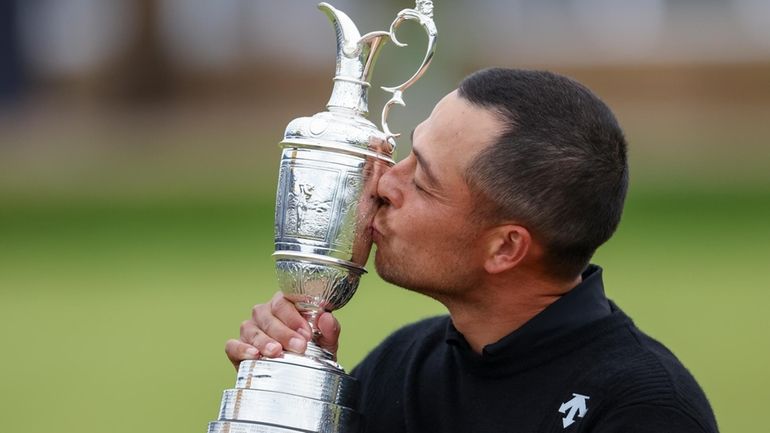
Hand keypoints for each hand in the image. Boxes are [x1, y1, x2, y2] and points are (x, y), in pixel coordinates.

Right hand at [224, 291, 341, 368]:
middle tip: (298, 346)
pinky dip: (242, 349)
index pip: (284, 301)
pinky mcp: (237, 348)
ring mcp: (249, 330)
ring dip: (264, 340)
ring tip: (277, 352)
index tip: (307, 334)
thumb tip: (327, 318)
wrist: (300, 378)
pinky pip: (233, 345)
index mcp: (284, 305)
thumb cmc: (312, 352)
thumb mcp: (326, 343)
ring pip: (251, 328)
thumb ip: (330, 330)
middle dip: (283, 331)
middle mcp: (264, 313)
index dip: (294, 316)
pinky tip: (254, 355)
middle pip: (267, 315)